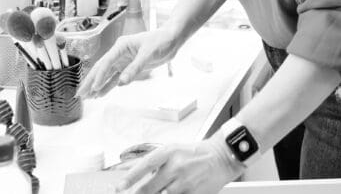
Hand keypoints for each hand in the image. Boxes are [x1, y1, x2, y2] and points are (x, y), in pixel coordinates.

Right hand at [77, 28, 178, 97]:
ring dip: (96, 86)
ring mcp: (123, 60)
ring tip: (86, 97)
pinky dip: (108, 86)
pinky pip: (115, 78)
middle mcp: (119, 53)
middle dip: (90, 82)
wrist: (172, 39)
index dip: (99, 76)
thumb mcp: (148, 54)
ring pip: (106, 75)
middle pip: (101, 68)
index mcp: (121, 45)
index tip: (93, 88)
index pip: (106, 62)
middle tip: (80, 94)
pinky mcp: (129, 67)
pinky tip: (100, 94)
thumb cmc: (161, 41)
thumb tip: (122, 82)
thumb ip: (135, 68)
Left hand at [116, 139, 244, 193]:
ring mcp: (184, 182)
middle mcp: (176, 166)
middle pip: (149, 188)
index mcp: (169, 152)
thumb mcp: (174, 150)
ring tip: (160, 190)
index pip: (145, 165)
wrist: (221, 157)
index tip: (119, 187)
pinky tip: (172, 192)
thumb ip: (156, 162)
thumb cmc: (196, 153)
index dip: (130, 177)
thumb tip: (136, 174)